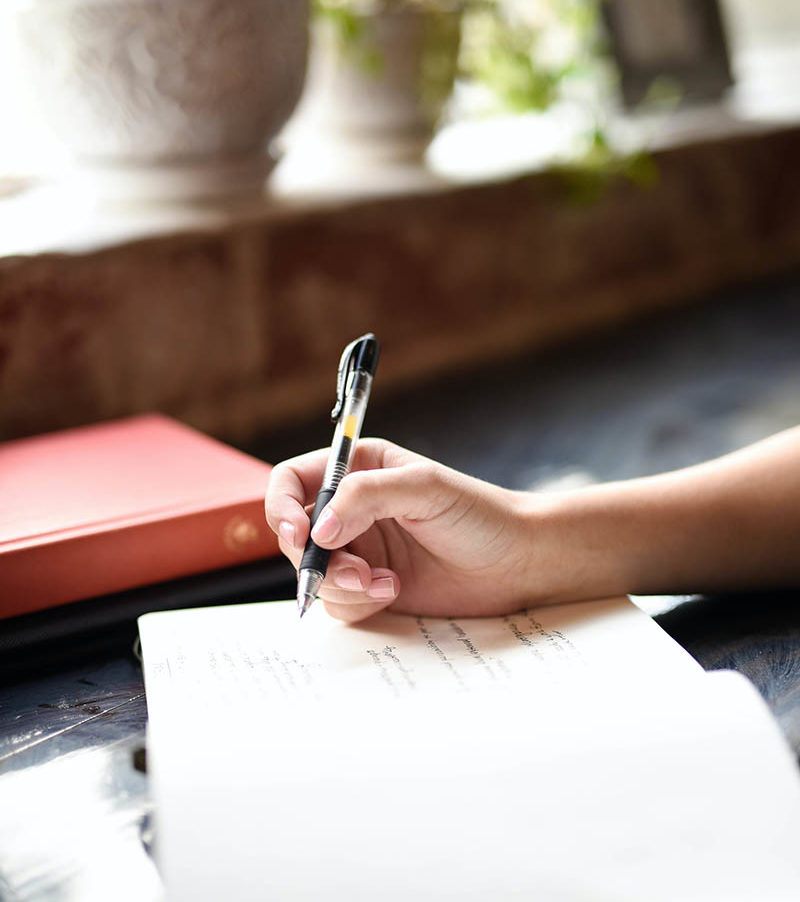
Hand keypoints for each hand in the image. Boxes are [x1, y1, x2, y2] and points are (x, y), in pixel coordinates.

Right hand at [265, 439, 542, 622]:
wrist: (518, 563)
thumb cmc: (480, 514)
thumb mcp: (424, 488)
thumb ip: (366, 496)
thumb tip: (317, 530)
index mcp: (358, 470)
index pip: (292, 482)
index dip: (281, 507)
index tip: (298, 533)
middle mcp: (351, 509)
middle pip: (296, 534)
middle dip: (316, 558)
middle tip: (353, 570)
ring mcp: (359, 550)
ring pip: (313, 574)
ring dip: (339, 584)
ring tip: (383, 583)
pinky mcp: (370, 587)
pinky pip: (337, 602)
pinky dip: (358, 602)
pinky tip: (393, 591)